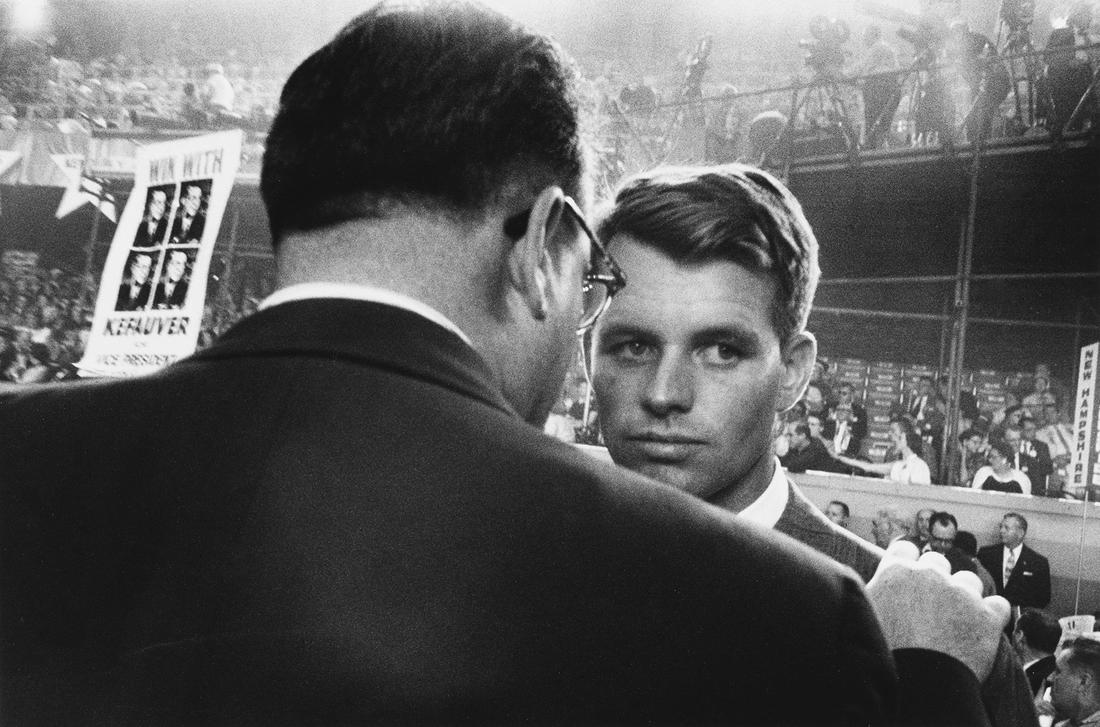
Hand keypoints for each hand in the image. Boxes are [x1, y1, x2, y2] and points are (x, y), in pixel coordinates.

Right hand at [866, 543, 1010, 681]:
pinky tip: (983, 627)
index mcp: (896, 572)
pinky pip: (998, 604)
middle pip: (937, 562)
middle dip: (936, 578)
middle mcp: (930, 574)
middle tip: (930, 603)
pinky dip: (992, 614)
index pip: (904, 548)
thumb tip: (876, 585)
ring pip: (969, 580)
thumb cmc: (885, 651)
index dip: (907, 561)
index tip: (908, 575)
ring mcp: (961, 593)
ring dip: (965, 594)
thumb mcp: (866, 614)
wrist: (919, 681)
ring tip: (957, 619)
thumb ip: (875, 592)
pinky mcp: (987, 616)